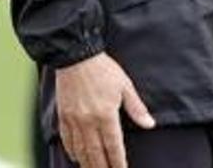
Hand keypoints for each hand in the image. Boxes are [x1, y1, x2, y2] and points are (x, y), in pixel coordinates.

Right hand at [55, 52, 154, 167]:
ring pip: (80, 150)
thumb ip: (136, 108)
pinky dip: (72, 151)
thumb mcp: (125, 85)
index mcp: (106, 115)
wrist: (75, 55)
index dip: (118, 163)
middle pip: (96, 154)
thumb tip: (149, 124)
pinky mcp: (63, 115)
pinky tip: (76, 157)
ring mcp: (74, 120)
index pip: (114, 147)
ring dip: (88, 164)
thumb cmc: (103, 69)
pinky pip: (66, 140)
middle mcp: (88, 121)